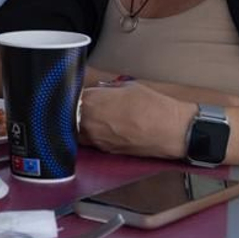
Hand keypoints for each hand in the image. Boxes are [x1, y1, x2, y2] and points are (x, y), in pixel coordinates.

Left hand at [77, 81, 191, 159]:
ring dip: (79, 124)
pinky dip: (90, 135)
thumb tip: (99, 90)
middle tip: (83, 103)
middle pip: (68, 115)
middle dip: (74, 109)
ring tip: (91, 116)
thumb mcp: (128, 87)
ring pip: (75, 131)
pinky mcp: (104, 150)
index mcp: (91, 102)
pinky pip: (88, 141)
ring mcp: (94, 139)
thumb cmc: (153, 107)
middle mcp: (88, 122)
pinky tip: (101, 128)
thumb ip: (107, 89)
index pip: (70, 96)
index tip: (78, 92)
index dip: (74, 94)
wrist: (170, 131)